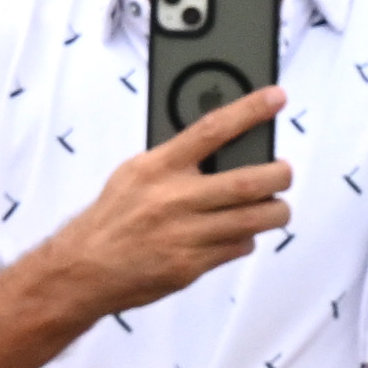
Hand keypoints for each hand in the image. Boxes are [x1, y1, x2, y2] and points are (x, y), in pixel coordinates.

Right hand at [19, 75, 292, 317]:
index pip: (212, 129)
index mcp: (158, 167)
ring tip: (277, 207)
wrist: (83, 269)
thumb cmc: (112, 217)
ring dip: (275, 212)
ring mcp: (184, 235)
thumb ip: (175, 160)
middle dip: (279, 175)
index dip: (249, 110)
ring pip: (253, 220)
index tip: (275, 98)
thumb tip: (221, 144)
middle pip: (247, 181)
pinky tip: (239, 234)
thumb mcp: (135, 173)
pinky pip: (238, 248)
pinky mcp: (190, 266)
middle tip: (284, 171)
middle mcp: (174, 198)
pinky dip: (246, 239)